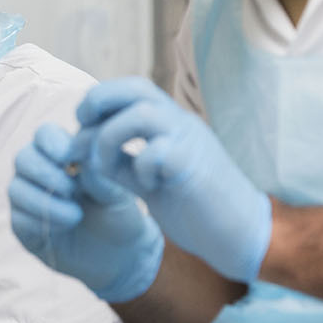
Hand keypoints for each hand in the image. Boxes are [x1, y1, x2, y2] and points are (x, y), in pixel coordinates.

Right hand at [9, 122, 164, 302]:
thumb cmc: (119, 215)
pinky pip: (18, 219)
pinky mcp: (25, 229)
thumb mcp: (117, 191)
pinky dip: (41, 221)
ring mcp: (29, 201)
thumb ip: (97, 172)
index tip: (69, 157)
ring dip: (44, 201)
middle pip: (23, 158)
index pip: (44, 134)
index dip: (52, 142)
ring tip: (75, 215)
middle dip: (45, 172)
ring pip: (16, 189)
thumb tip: (79, 154)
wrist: (122, 256)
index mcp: (63, 155)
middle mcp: (40, 173)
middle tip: (71, 189)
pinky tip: (65, 227)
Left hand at [75, 77, 271, 282]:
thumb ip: (121, 162)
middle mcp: (180, 124)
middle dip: (98, 103)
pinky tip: (146, 185)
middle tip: (82, 131)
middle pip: (135, 89)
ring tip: (106, 164)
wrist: (241, 233)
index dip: (99, 100)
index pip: (131, 89)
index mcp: (170, 123)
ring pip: (141, 114)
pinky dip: (140, 167)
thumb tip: (82, 151)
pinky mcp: (195, 167)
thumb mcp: (147, 179)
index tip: (81, 126)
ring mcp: (190, 142)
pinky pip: (157, 152)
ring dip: (110, 137)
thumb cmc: (193, 205)